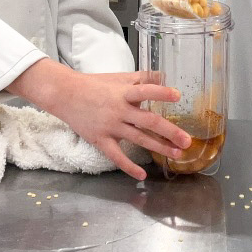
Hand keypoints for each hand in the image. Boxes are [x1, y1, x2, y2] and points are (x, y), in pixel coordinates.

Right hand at [8, 61, 188, 180]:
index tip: (178, 96)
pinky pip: (117, 156)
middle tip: (187, 140)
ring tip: (176, 154)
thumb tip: (163, 75)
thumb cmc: (94, 84)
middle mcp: (119, 110)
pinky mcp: (101, 139)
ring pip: (138, 139)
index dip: (161, 93)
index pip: (145, 91)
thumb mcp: (118, 77)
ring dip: (159, 147)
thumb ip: (141, 78)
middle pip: (148, 121)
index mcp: (123, 93)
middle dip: (170, 131)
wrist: (65, 95)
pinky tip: (142, 175)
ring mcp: (110, 126)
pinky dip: (129, 167)